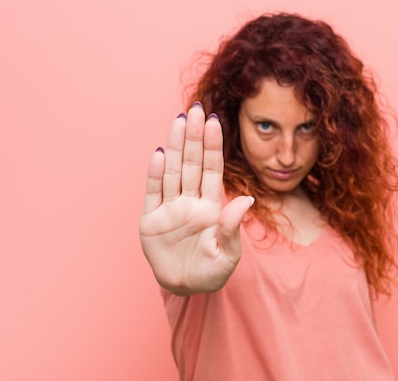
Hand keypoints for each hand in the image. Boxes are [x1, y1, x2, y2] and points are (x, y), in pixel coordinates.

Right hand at [139, 103, 253, 294]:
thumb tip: (246, 200)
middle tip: (195, 109)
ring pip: (172, 171)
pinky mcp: (151, 220)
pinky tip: (159, 153)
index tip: (215, 122)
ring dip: (175, 146)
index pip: (212, 170)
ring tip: (178, 121)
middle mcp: (191, 201)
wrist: (186, 288)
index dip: (213, 146)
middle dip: (194, 137)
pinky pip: (153, 193)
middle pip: (192, 163)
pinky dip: (155, 174)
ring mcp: (170, 208)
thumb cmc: (212, 272)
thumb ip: (232, 227)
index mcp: (211, 207)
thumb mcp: (228, 255)